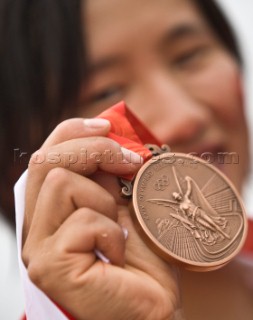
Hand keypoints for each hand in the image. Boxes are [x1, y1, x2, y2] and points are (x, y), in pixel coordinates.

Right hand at [22, 118, 180, 319]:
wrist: (152, 305)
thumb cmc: (141, 258)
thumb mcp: (125, 204)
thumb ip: (108, 175)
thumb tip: (109, 136)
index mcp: (51, 209)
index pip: (46, 154)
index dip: (74, 131)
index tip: (108, 126)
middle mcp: (36, 226)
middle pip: (46, 160)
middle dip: (95, 149)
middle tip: (132, 161)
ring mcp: (38, 247)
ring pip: (62, 183)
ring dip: (104, 201)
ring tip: (119, 230)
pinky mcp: (50, 266)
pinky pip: (82, 222)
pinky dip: (111, 232)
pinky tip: (117, 255)